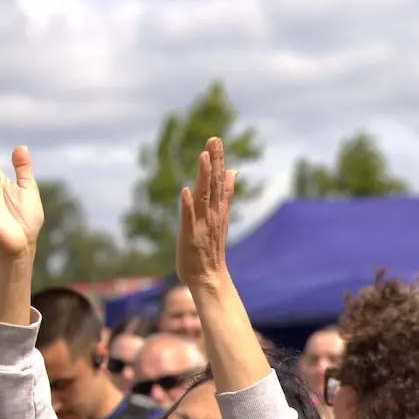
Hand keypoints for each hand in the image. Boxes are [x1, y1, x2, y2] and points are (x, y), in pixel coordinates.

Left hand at [175, 138, 236, 296]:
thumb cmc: (210, 248)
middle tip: (213, 140)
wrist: (210, 278)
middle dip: (214, 162)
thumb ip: (224, 192)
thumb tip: (232, 172)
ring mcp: (202, 225)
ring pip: (203, 196)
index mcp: (217, 209)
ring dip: (204, 177)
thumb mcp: (219, 216)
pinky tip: (185, 191)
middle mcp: (212, 214)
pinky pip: (189, 219)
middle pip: (214, 183)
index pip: (219, 180)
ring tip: (203, 157)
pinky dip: (188, 206)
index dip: (218, 160)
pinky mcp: (190, 236)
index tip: (216, 140)